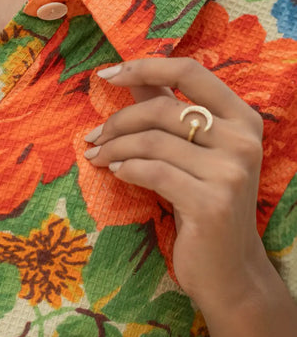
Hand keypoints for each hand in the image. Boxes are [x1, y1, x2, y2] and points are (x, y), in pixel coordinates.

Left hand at [83, 57, 266, 310]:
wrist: (230, 270)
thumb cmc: (205, 201)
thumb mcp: (193, 151)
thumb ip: (167, 109)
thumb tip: (132, 75)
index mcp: (242, 118)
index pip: (191, 71)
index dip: (145, 67)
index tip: (107, 73)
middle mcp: (243, 140)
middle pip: (163, 109)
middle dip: (119, 120)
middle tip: (94, 136)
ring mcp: (231, 172)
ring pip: (153, 142)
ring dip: (115, 148)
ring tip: (97, 156)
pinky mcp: (212, 203)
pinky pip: (154, 173)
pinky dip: (127, 169)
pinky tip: (115, 173)